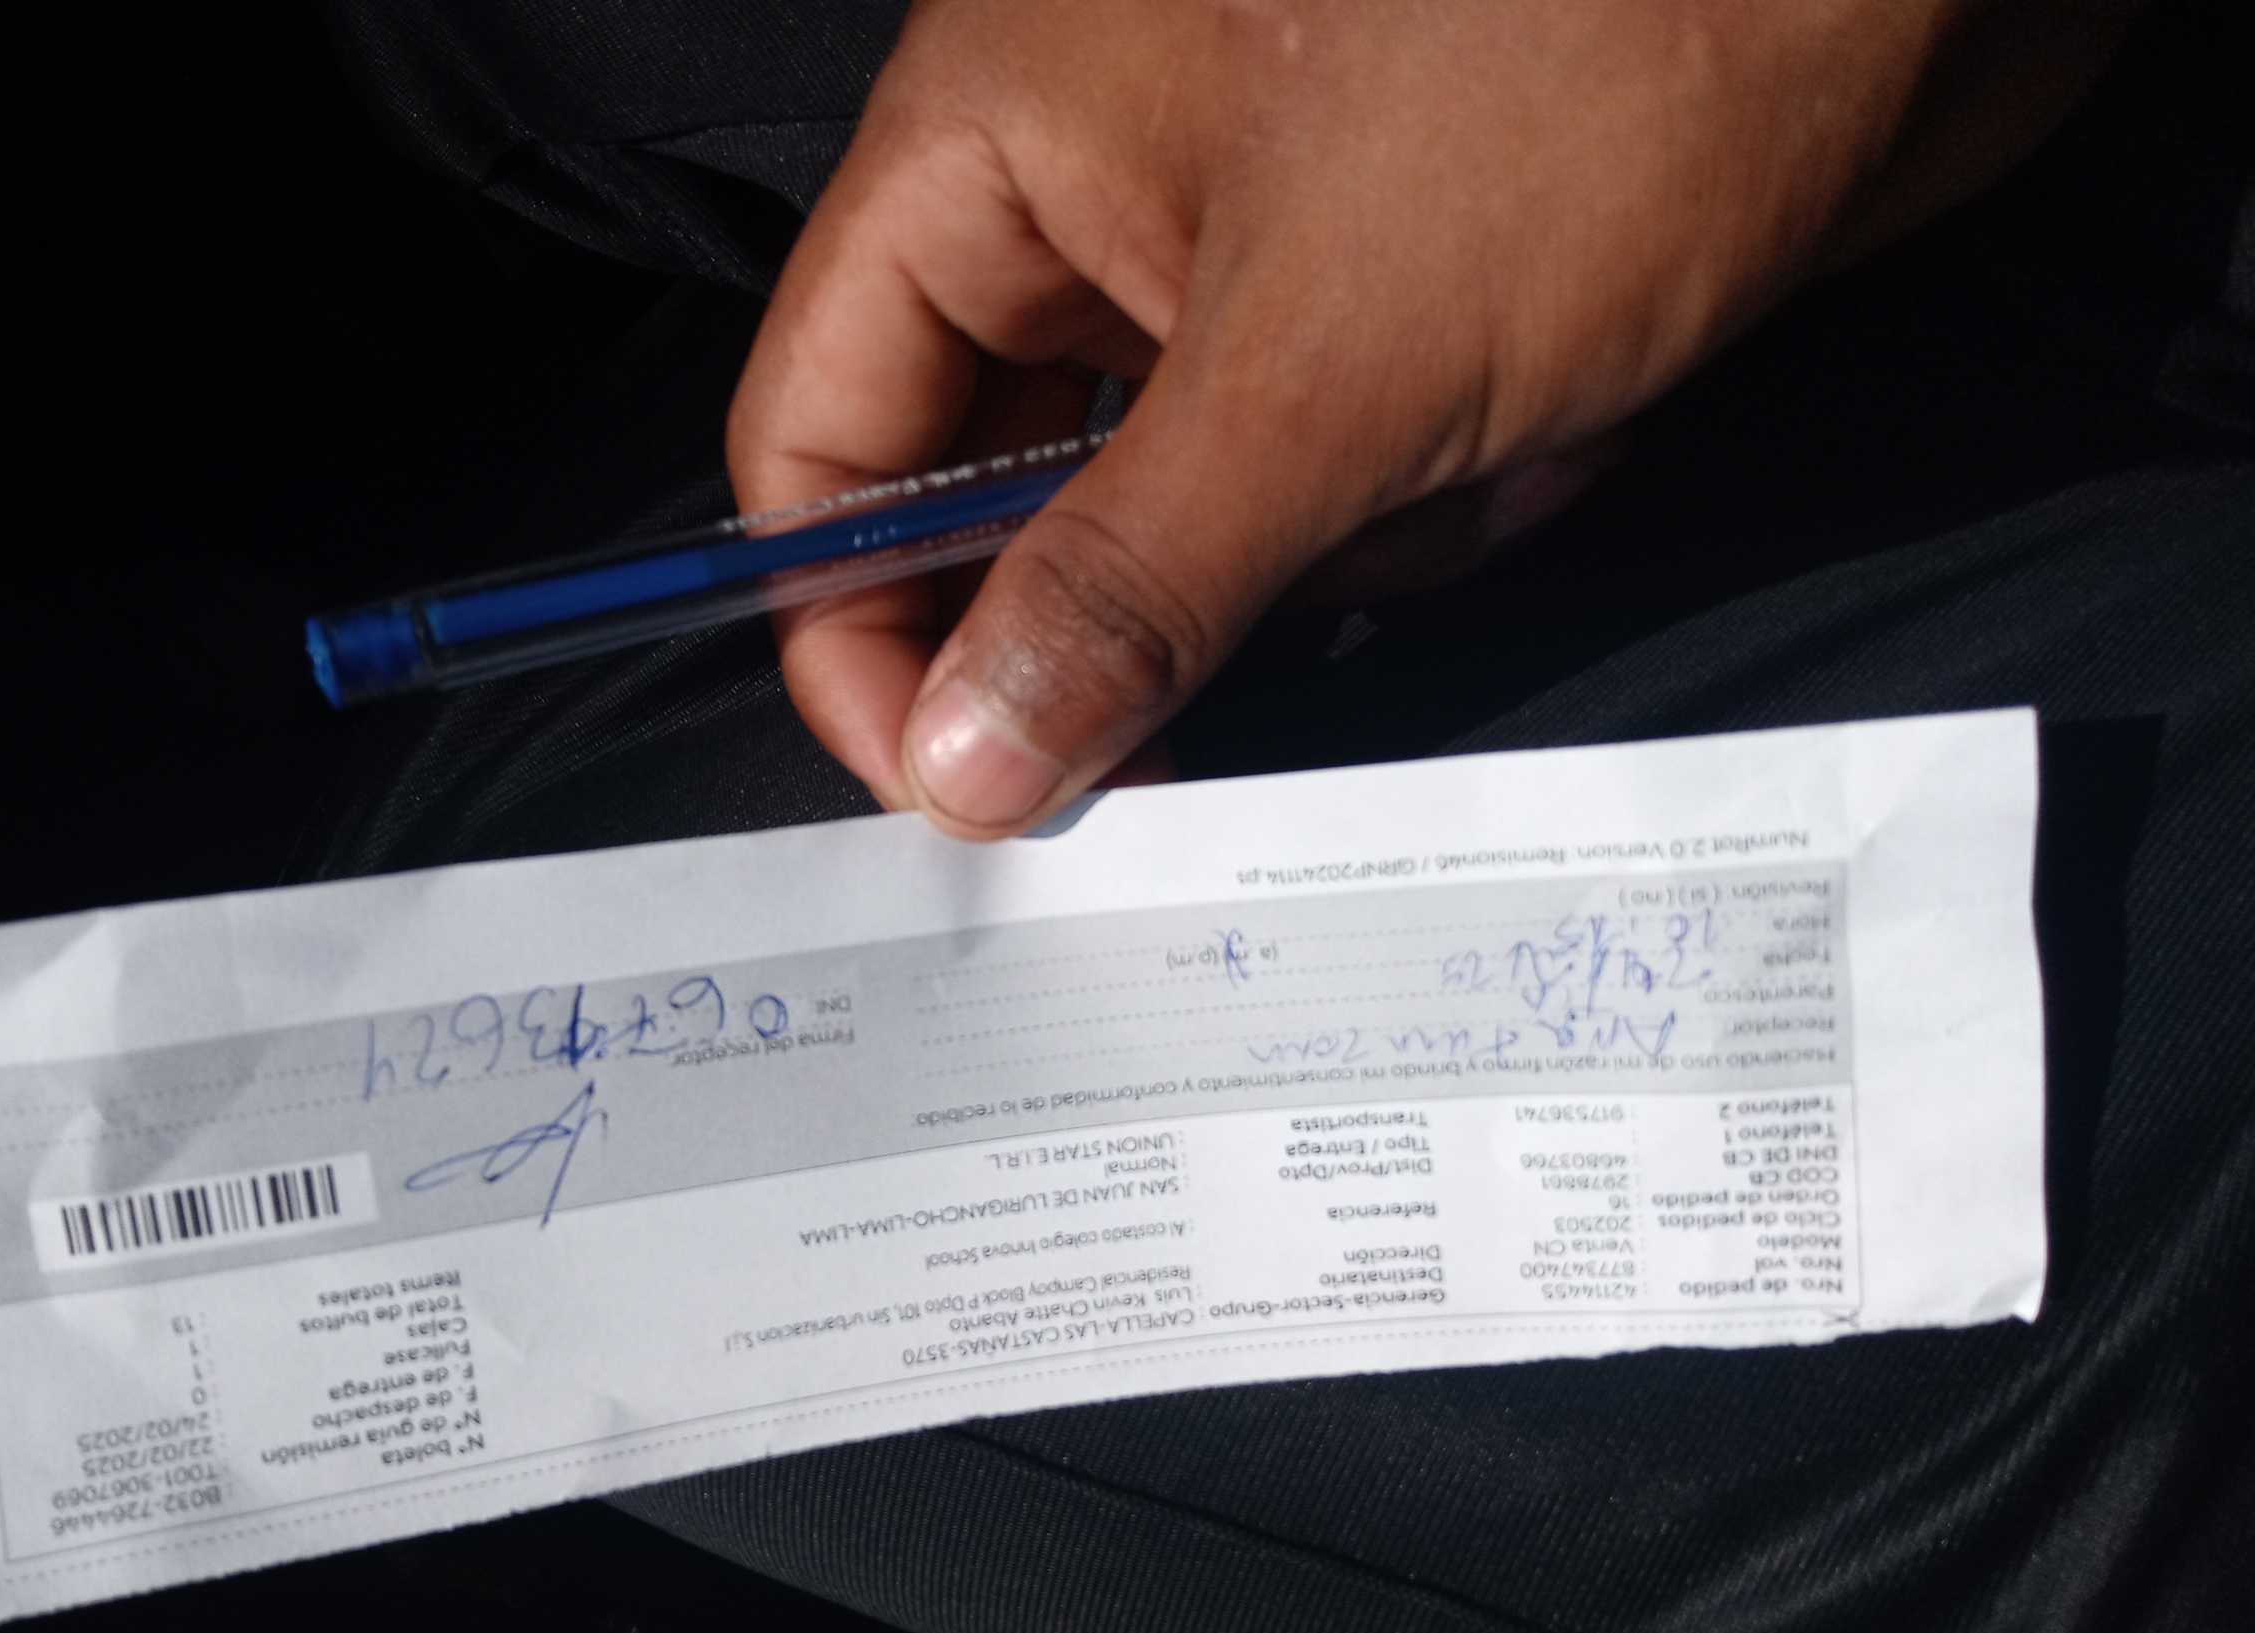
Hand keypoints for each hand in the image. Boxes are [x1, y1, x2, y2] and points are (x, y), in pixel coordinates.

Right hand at [728, 0, 2136, 834]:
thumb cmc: (1584, 76)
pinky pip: (1331, 475)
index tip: (956, 789)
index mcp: (992, 143)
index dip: (853, 624)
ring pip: (1190, 506)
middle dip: (1150, 581)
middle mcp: (1090, 190)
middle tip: (1255, 639)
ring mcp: (1243, 240)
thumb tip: (956, 772)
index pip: (816, 426)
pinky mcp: (1382, 292)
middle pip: (1004, 484)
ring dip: (1335, 527)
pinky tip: (1552, 416)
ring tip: (1485, 440)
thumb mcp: (1315, 373)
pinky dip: (1432, 489)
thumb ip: (1115, 588)